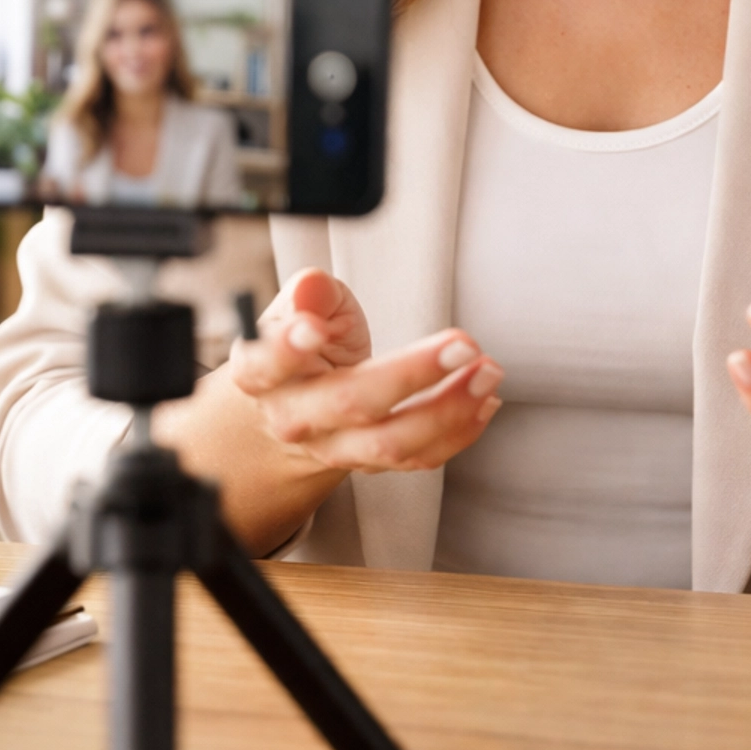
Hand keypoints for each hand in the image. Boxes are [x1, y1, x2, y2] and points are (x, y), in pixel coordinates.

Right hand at [227, 268, 502, 477]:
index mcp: (263, 374)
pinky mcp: (371, 463)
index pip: (268, 365)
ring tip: (488, 371)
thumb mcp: (301, 307)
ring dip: (451, 408)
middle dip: (413, 374)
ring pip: (393, 441)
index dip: (287, 348)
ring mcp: (335, 448)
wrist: (301, 405)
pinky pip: (419, 457)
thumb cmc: (305, 342)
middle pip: (351, 404)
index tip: (313, 328)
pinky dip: (459, 430)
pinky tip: (484, 398)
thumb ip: (310, 294)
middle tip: (462, 345)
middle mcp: (295, 418)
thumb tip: (310, 286)